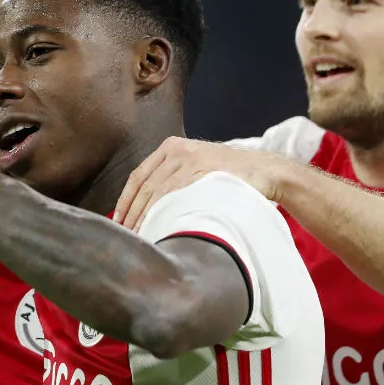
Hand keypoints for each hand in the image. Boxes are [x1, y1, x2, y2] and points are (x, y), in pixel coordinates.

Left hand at [114, 137, 288, 229]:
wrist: (265, 170)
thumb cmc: (229, 176)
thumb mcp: (196, 167)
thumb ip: (172, 179)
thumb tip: (145, 208)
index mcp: (170, 147)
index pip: (138, 176)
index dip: (125, 201)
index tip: (118, 222)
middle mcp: (176, 149)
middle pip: (143, 186)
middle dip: (132, 213)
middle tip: (126, 236)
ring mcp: (189, 158)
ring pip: (156, 192)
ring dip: (145, 217)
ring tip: (139, 237)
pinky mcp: (201, 170)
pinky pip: (174, 195)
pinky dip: (162, 213)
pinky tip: (158, 227)